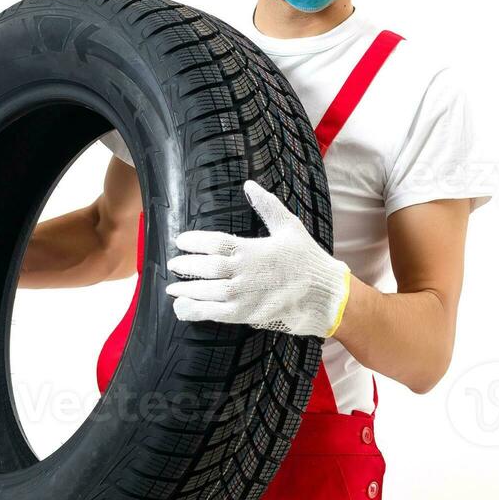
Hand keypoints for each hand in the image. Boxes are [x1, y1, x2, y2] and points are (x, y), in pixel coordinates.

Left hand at [166, 180, 350, 336]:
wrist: (326, 296)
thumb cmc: (308, 260)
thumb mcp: (289, 227)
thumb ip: (267, 205)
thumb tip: (249, 185)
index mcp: (252, 249)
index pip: (215, 242)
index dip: (194, 242)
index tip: (180, 241)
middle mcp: (244, 272)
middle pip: (206, 267)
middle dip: (186, 265)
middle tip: (173, 263)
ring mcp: (243, 295)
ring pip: (206, 291)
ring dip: (186, 289)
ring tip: (173, 287)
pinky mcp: (245, 314)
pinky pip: (214, 313)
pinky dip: (195, 310)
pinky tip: (182, 308)